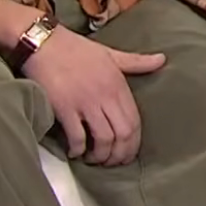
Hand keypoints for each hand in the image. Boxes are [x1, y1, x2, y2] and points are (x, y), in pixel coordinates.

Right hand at [21, 27, 164, 165]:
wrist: (44, 43)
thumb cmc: (76, 49)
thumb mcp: (111, 54)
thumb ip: (136, 62)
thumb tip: (162, 59)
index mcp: (119, 84)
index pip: (135, 122)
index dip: (133, 144)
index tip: (127, 154)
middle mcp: (106, 95)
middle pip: (123, 134)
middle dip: (119, 154)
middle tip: (111, 163)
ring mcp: (85, 102)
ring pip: (103, 139)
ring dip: (100, 155)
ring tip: (94, 159)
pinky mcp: (64, 108)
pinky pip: (77, 137)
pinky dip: (78, 149)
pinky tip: (75, 152)